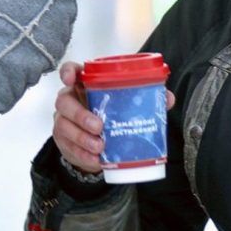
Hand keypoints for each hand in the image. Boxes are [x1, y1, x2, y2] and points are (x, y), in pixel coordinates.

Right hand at [53, 61, 175, 173]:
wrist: (100, 145)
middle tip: (99, 127)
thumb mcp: (127, 105)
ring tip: (100, 147)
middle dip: (80, 115)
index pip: (71, 71)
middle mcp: (70, 100)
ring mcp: (64, 121)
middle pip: (64, 101)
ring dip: (82, 138)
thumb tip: (167, 98)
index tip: (71, 79)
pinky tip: (94, 160)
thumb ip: (146, 98)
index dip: (67, 72)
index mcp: (85, 85)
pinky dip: (82, 154)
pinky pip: (68, 147)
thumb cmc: (112, 116)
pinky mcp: (63, 141)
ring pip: (64, 125)